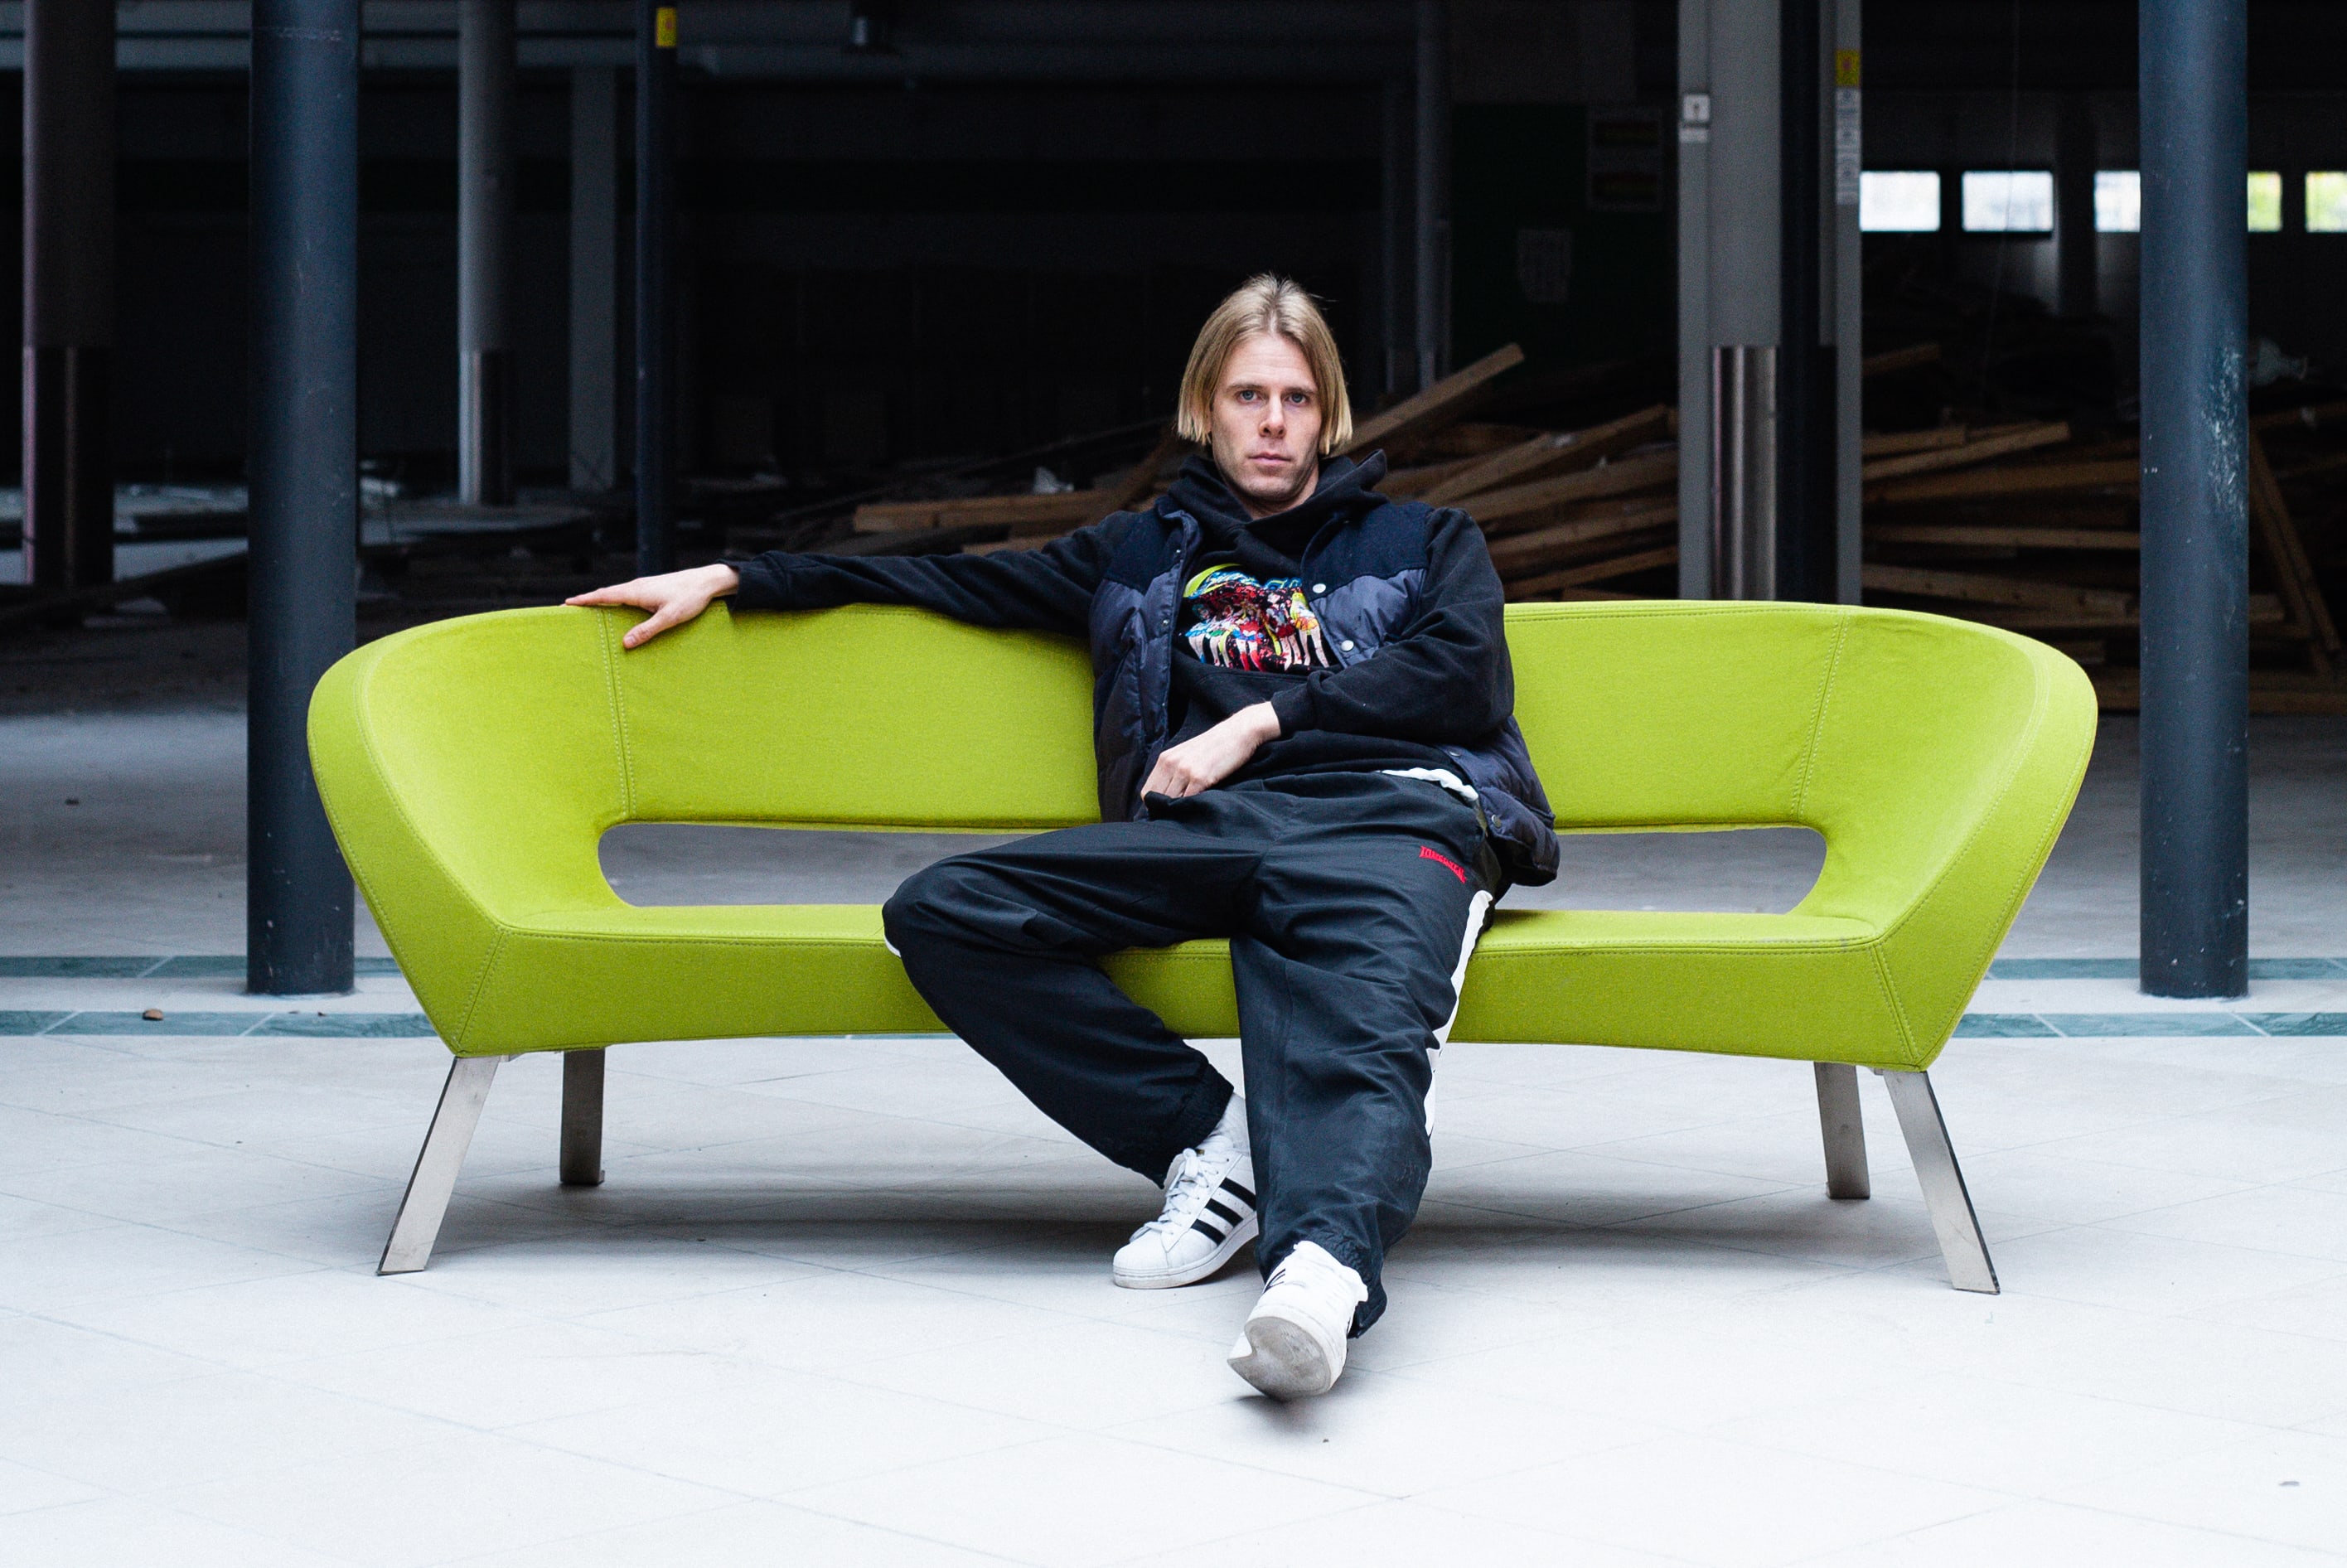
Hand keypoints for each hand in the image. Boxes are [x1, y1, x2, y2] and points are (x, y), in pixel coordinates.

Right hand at [566, 563, 739, 648]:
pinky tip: (615, 606)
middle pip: (606, 593)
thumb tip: (625, 644)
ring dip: (600, 599)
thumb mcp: (669, 618)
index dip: (585, 600)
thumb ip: (647, 630)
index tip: (567, 603)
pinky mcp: (651, 588)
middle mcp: (636, 586)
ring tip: (587, 608)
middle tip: (569, 607)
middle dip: (587, 600)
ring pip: (616, 593)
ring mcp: (643, 586)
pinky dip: (614, 599)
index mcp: (636, 591)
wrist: (707, 581)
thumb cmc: (690, 599)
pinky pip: (626, 594)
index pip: (604, 595)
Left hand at [1141, 703, 1280, 798]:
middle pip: (1156, 799)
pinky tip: (1199, 807)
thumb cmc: (1215, 746)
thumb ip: (1174, 771)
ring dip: (1178, 810)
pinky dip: (1191, 807)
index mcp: (1165, 758)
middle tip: (1176, 816)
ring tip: (1188, 812)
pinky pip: (1188, 800)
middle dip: (1163, 810)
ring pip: (1171, 801)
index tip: (1164, 811)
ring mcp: (1185, 770)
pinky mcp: (1200, 777)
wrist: (1238, 732)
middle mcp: (1171, 764)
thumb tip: (1166, 795)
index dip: (1154, 804)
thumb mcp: (1186, 754)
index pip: (1147, 791)